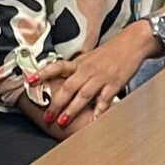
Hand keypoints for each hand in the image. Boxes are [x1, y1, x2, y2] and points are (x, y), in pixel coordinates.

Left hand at [36, 27, 157, 128]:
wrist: (133, 42)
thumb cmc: (111, 51)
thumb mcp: (90, 57)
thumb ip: (77, 68)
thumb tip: (61, 77)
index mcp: (80, 63)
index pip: (58, 67)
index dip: (43, 74)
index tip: (30, 81)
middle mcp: (88, 70)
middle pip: (68, 87)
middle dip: (56, 103)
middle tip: (47, 117)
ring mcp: (101, 78)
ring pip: (83, 95)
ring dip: (72, 110)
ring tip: (62, 122)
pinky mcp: (115, 84)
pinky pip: (104, 100)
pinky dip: (99, 111)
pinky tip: (94, 121)